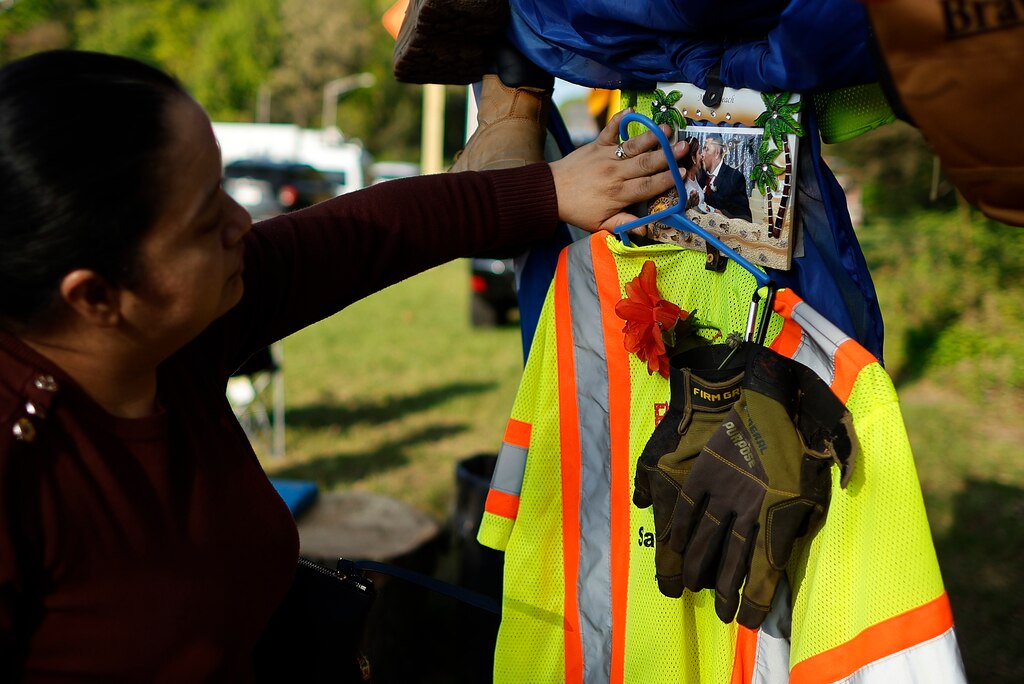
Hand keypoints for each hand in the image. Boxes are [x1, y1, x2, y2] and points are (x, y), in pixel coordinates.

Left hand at [549, 108, 689, 232]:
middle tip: (686, 147)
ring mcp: (606, 156)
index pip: (648, 186)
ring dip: (651, 136)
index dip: (667, 180)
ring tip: (667, 128)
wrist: (550, 192)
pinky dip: (619, 119)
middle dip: (668, 156)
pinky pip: (610, 130)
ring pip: (633, 146)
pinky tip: (631, 110)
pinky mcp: (596, 144)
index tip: (683, 173)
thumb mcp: (599, 224)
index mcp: (619, 194)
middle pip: (646, 164)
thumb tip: (646, 229)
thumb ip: (623, 224)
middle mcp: (615, 173)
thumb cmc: (578, 210)